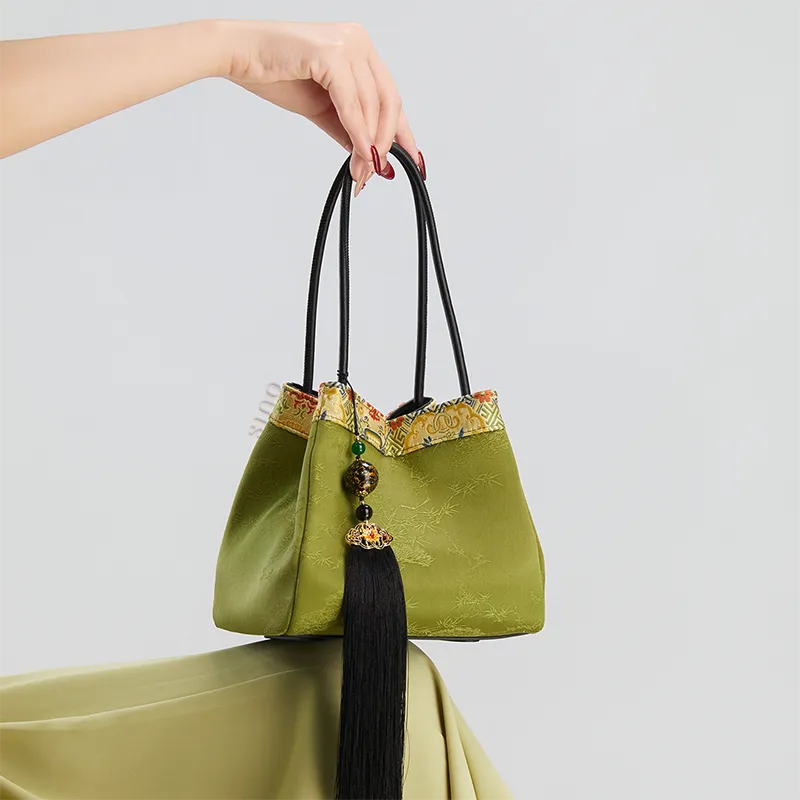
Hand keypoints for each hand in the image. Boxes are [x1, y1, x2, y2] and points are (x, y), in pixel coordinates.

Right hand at [219, 21, 424, 194]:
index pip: (390, 95)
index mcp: (359, 49)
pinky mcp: (331, 53)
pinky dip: (358, 133)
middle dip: (385, 144)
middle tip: (376, 175)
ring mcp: (347, 44)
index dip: (403, 131)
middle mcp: (358, 41)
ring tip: (361, 173)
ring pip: (372, 106)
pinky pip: (352, 104)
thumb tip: (368, 154)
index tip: (414, 160)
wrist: (237, 55)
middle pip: (388, 102)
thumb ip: (347, 126)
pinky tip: (359, 156)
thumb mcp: (320, 107)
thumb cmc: (273, 73)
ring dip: (369, 146)